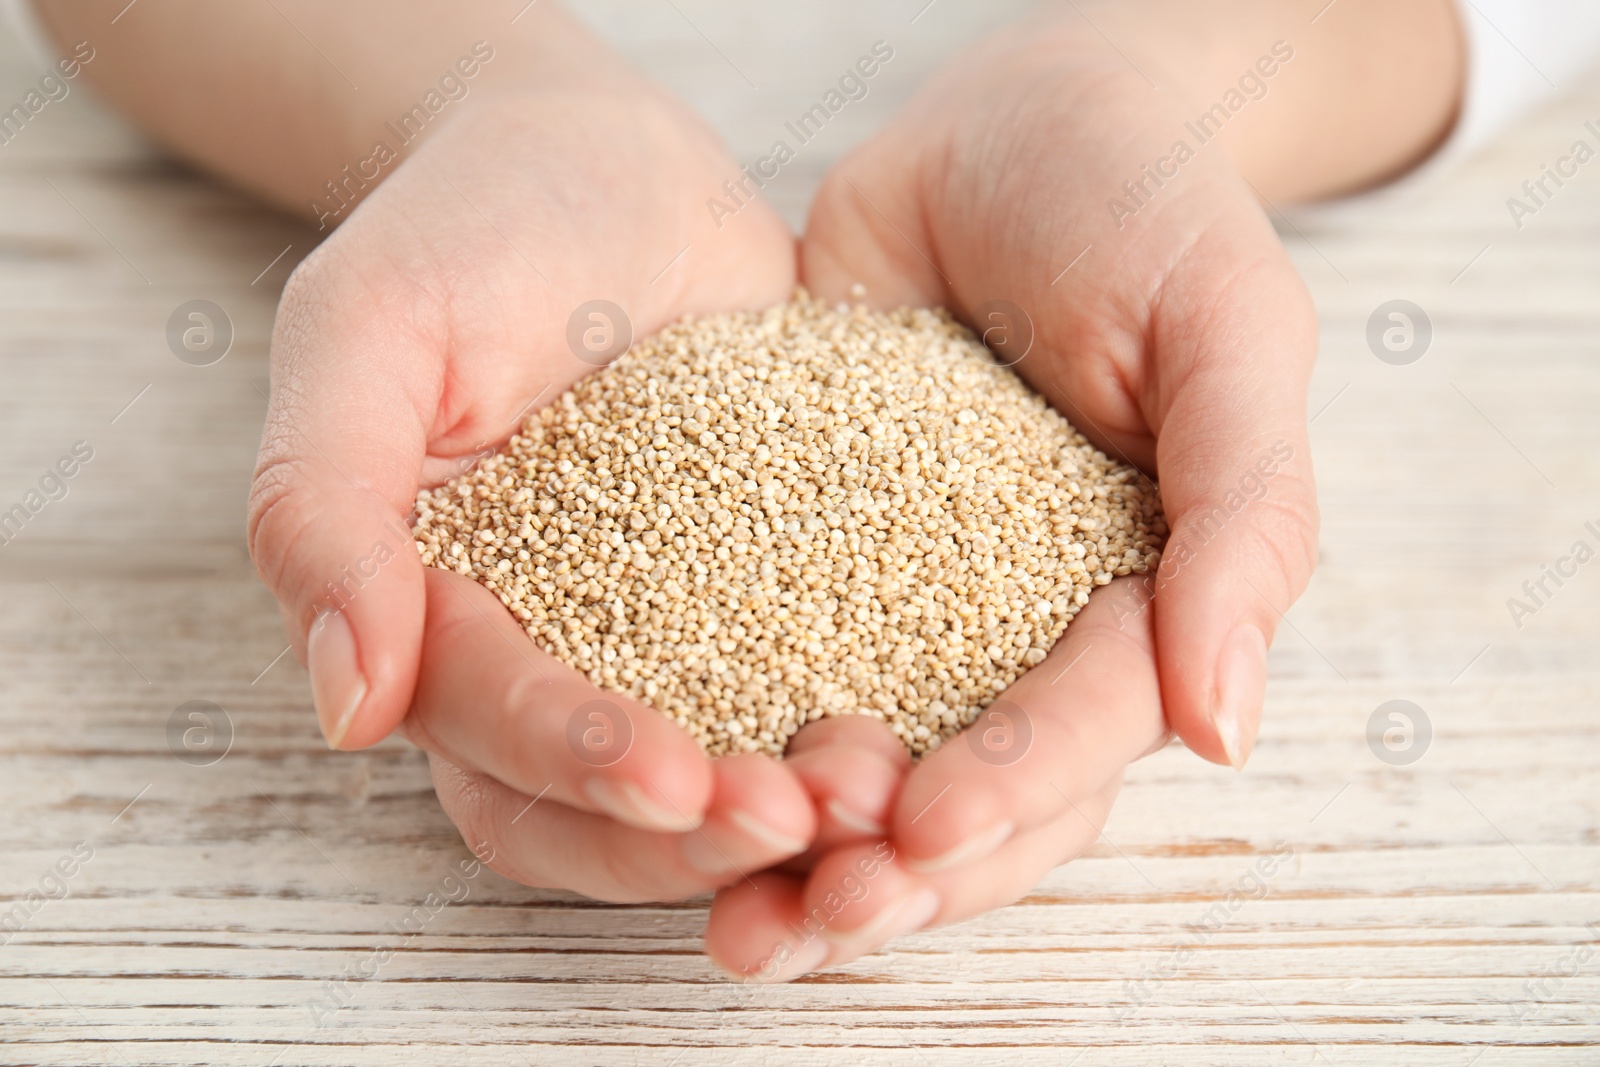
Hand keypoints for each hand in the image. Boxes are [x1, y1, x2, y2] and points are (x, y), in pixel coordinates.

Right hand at [247, 82, 814, 901]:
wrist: (604, 168)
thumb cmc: (464, 228)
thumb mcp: (366, 329)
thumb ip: (320, 502)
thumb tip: (345, 706)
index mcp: (426, 617)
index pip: (486, 733)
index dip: (575, 765)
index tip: (678, 779)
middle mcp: (536, 656)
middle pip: (587, 812)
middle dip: (687, 838)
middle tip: (805, 820)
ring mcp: (650, 640)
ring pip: (693, 790)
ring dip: (779, 819)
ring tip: (881, 795)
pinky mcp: (756, 599)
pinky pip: (798, 693)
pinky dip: (855, 729)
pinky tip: (933, 732)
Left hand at [704, 13, 1319, 976]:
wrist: (1006, 127)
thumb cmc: (1145, 208)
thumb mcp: (1229, 332)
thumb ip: (1244, 515)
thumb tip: (1228, 726)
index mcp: (1142, 601)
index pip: (1085, 729)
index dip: (1011, 788)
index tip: (922, 828)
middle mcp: (1025, 630)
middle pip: (974, 795)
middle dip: (893, 870)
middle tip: (800, 918)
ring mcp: (912, 602)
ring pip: (869, 765)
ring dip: (801, 852)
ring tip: (729, 920)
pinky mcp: (807, 555)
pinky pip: (764, 664)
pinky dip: (724, 740)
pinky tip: (659, 791)